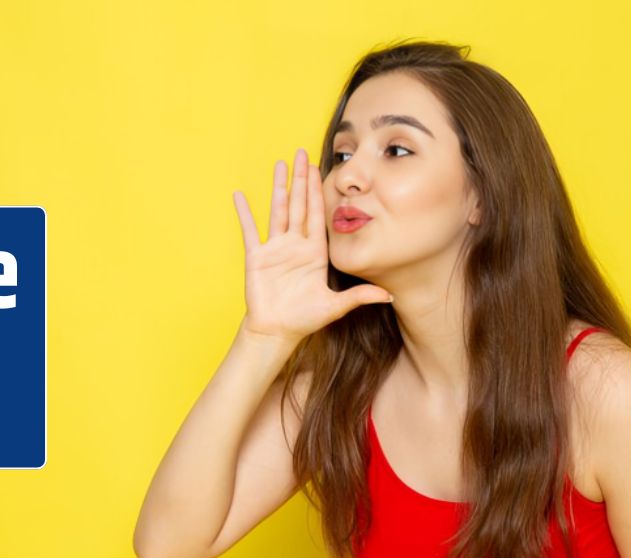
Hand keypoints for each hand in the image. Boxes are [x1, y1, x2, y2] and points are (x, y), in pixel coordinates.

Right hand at [232, 148, 392, 344]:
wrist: (277, 332)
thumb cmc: (304, 319)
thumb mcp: (335, 306)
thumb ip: (360, 297)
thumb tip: (391, 296)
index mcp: (314, 252)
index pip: (318, 214)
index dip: (319, 190)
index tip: (320, 168)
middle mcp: (295, 245)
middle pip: (299, 205)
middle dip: (301, 179)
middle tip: (301, 153)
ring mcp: (275, 249)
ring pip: (277, 210)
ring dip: (278, 187)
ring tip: (279, 164)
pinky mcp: (257, 257)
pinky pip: (249, 230)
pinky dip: (244, 213)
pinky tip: (239, 195)